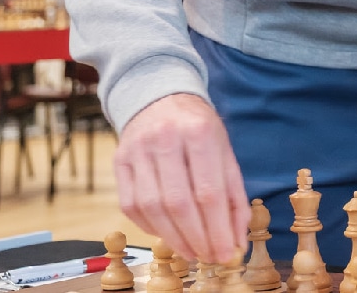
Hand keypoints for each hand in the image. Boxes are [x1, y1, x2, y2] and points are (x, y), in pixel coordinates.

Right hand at [115, 93, 249, 263]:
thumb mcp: (224, 152)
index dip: (217, 229)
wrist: (160, 98)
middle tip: (209, 258)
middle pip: (179, 203)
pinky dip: (151, 227)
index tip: (226, 253)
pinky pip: (131, 205)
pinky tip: (168, 234)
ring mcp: (137, 150)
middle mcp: (165, 138)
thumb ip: (233, 196)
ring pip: (152, 207)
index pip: (209, 192)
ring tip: (191, 252)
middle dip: (196, 238)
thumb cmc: (198, 129)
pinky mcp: (119, 161)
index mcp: (199, 132)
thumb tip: (236, 240)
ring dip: (173, 238)